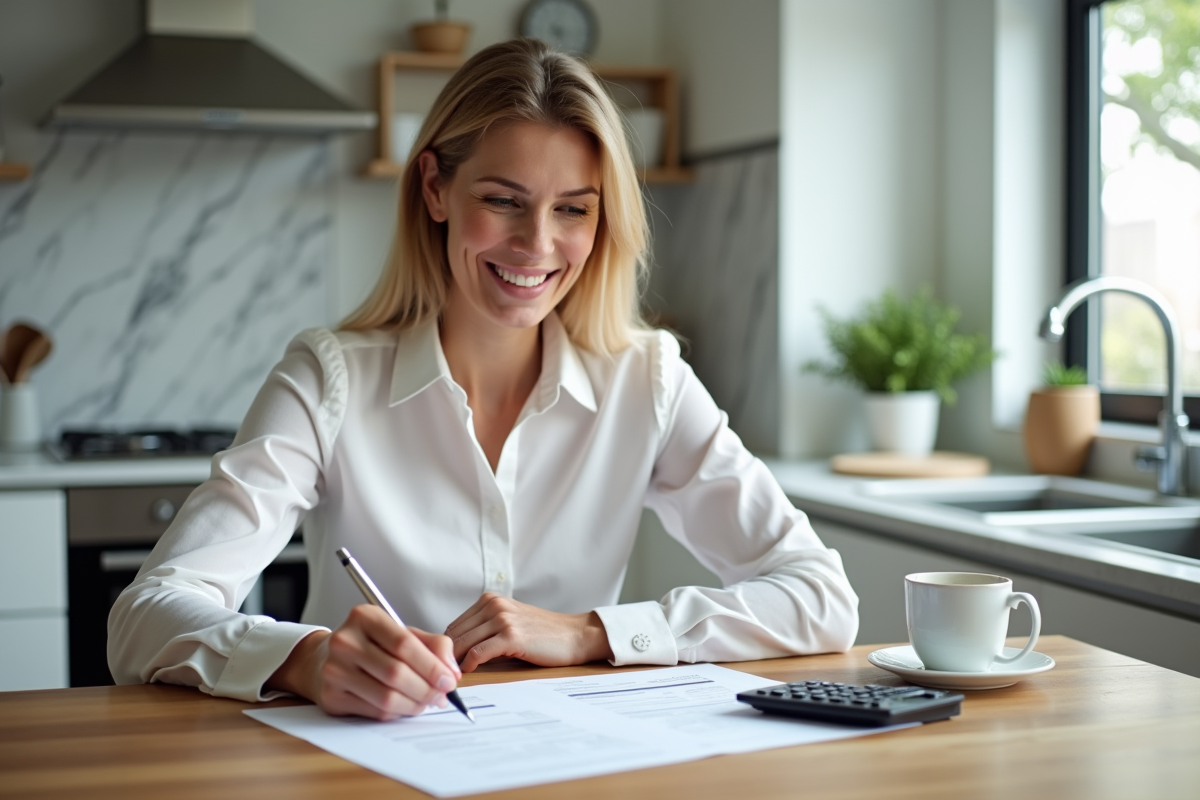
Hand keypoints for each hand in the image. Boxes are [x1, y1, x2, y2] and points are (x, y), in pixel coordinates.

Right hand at [267, 604, 460, 720]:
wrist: (322, 659)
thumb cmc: (370, 645)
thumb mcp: (399, 633)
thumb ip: (431, 645)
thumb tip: (452, 672)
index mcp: (364, 617)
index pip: (404, 644)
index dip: (431, 666)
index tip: (449, 680)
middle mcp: (345, 641)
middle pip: (396, 673)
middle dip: (426, 689)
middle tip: (442, 696)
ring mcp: (334, 670)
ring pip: (386, 697)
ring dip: (415, 705)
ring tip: (427, 702)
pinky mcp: (331, 696)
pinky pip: (375, 711)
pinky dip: (398, 713)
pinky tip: (406, 707)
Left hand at [445, 593, 612, 671]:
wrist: (574, 636)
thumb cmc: (542, 634)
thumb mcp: (510, 621)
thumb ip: (485, 629)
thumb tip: (454, 651)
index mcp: (490, 600)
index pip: (455, 626)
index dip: (447, 647)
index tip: (445, 665)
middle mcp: (494, 605)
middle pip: (455, 634)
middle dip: (447, 656)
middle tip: (445, 675)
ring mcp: (503, 619)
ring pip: (463, 643)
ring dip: (455, 663)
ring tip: (455, 677)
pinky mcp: (511, 636)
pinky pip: (478, 652)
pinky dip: (469, 664)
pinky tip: (470, 671)